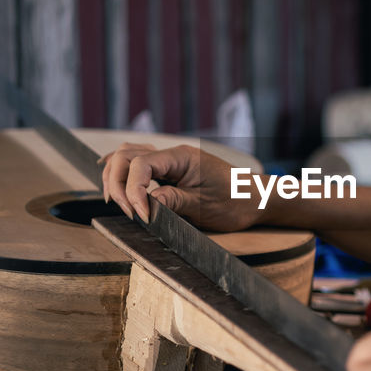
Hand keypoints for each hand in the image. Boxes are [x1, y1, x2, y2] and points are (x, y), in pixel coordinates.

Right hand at [100, 142, 259, 229]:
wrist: (254, 199)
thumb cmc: (235, 201)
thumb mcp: (204, 206)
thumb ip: (173, 201)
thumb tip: (146, 203)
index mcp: (182, 157)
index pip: (141, 164)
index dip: (132, 190)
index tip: (139, 216)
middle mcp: (172, 154)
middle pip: (126, 156)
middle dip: (118, 183)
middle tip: (126, 212)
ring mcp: (169, 160)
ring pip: (127, 156)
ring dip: (116, 177)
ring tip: (117, 202)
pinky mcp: (168, 170)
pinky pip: (137, 163)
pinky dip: (122, 172)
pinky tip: (115, 184)